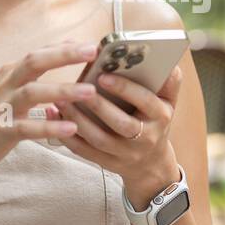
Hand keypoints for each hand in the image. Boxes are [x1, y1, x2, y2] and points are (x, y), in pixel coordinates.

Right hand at [0, 41, 99, 178]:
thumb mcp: (9, 88)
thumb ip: (34, 73)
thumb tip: (66, 49)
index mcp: (10, 74)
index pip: (39, 53)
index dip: (64, 47)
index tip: (91, 44)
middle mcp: (6, 85)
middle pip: (34, 62)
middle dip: (63, 55)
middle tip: (91, 51)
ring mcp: (2, 107)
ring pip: (33, 93)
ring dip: (62, 90)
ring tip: (89, 92)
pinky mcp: (1, 131)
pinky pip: (27, 127)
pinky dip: (49, 127)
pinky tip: (71, 129)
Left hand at [46, 63, 182, 192]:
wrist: (151, 164)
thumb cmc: (155, 123)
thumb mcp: (168, 103)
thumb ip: (169, 82)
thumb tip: (168, 60)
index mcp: (160, 117)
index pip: (146, 102)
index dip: (125, 89)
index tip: (104, 76)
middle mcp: (144, 138)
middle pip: (120, 123)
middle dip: (98, 106)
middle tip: (76, 87)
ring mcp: (125, 154)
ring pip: (98, 139)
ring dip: (77, 120)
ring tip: (60, 99)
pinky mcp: (108, 163)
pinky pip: (85, 151)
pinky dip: (67, 135)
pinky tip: (54, 117)